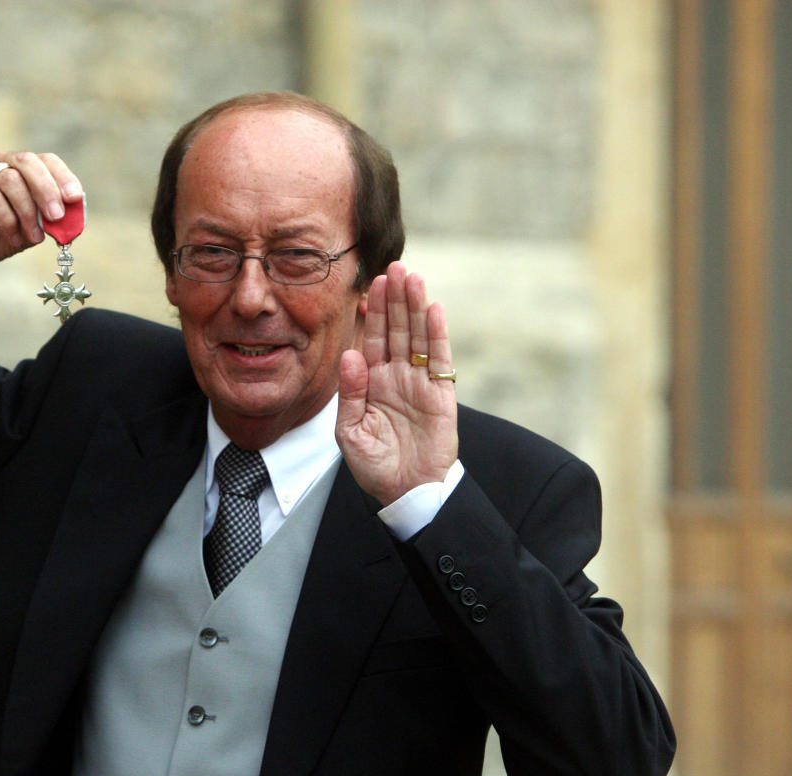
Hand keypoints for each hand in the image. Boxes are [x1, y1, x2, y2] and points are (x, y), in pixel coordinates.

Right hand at [0, 151, 84, 284]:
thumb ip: (46, 223)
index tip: (75, 199)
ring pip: (11, 180)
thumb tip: (70, 221)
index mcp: (20, 170)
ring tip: (32, 237)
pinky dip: (7, 220)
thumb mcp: (27, 232)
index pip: (46, 161)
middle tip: (56, 216)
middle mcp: (0, 163)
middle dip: (47, 189)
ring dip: (27, 212)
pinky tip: (12, 237)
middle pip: (28, 162)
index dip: (63, 177)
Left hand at [336, 263, 458, 505]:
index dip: (373, 312)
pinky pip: (440, 358)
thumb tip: (350, 356)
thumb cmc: (376, 466)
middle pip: (396, 329)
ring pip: (418, 336)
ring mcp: (420, 382)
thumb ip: (350, 394)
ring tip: (412, 277)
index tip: (371, 283)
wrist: (407, 493)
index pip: (372, 339)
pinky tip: (434, 308)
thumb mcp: (350, 432)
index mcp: (371, 382)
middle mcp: (396, 376)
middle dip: (394, 298)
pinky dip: (438, 333)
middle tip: (393, 266)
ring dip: (415, 306)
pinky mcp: (441, 394)